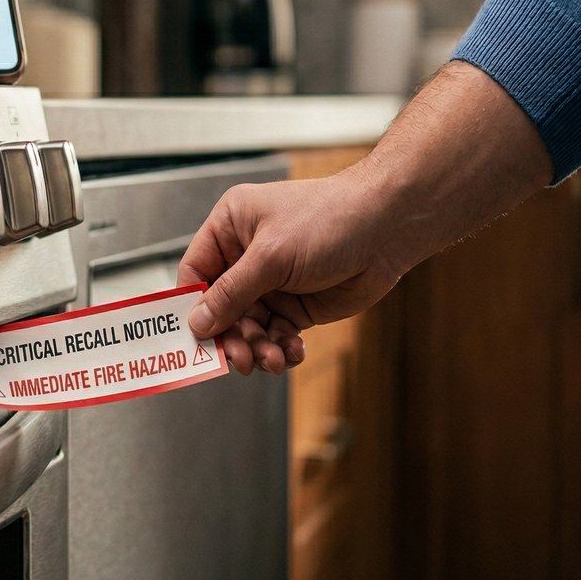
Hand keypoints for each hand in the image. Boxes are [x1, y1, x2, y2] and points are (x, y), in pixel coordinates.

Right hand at [178, 172, 398, 375]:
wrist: (387, 231)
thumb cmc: (329, 220)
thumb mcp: (271, 256)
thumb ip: (232, 292)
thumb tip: (198, 322)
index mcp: (231, 227)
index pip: (196, 272)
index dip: (192, 307)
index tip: (193, 339)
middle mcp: (247, 255)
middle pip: (220, 308)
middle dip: (230, 336)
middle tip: (241, 359)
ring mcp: (272, 282)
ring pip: (248, 327)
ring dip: (257, 347)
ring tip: (272, 358)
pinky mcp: (296, 305)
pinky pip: (276, 335)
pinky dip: (281, 348)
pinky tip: (292, 351)